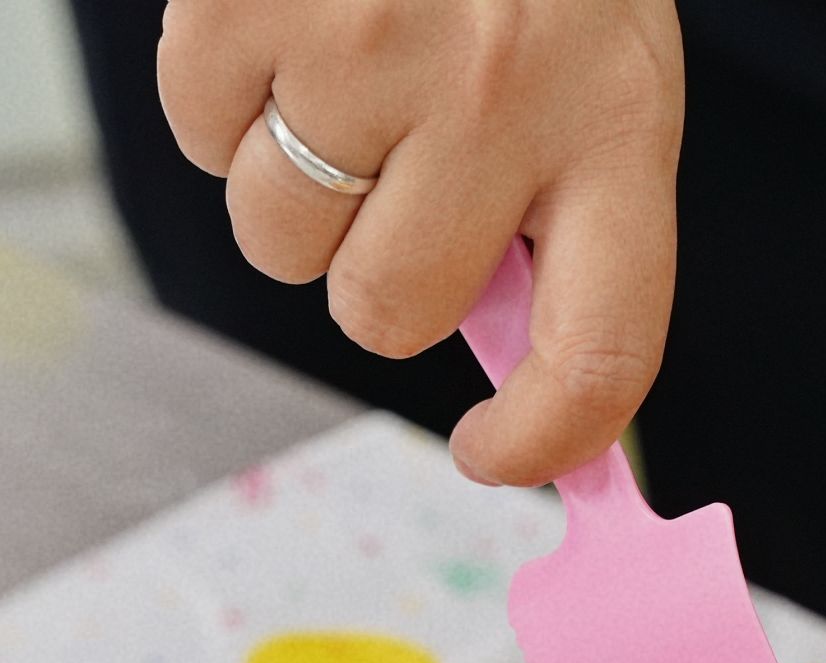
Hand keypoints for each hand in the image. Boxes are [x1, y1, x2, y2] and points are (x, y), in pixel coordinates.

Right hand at [158, 0, 682, 484]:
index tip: (493, 457)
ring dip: (294, 188)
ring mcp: (373, 39)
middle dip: (373, 273)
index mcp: (623, 129)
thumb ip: (562, 229)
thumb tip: (504, 388)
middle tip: (398, 177)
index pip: (602, 354)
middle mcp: (505, 93)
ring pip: (277, 239)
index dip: (544, 441)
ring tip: (348, 79)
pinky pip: (201, 137)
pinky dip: (226, 104)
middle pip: (387, 313)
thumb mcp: (599, 85)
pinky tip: (292, 32)